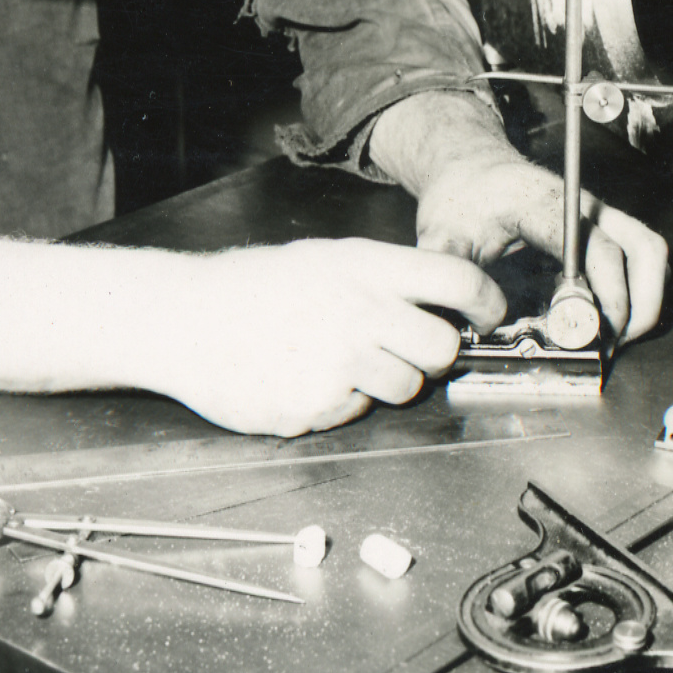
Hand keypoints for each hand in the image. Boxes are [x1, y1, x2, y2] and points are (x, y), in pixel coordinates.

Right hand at [155, 239, 506, 435]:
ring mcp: (337, 364)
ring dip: (384, 381)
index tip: (489, 314)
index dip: (487, 300)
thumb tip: (441, 303)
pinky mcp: (316, 408)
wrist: (183, 320)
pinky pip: (354, 412)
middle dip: (432, 353)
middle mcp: (358, 312)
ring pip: (404, 389)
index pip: (457, 278)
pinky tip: (303, 376)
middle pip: (443, 347)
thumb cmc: (252, 287)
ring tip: (337, 359)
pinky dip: (338, 401)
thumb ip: (383, 280)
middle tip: (405, 348)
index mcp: (363, 267)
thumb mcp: (323, 259)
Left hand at [413, 152, 668, 345]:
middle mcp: (581, 204)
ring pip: (651, 252)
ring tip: (617, 338)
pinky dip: (641, 290)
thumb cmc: (461, 197)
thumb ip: (453, 281)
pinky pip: (643, 256)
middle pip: (639, 248)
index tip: (594, 328)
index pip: (589, 243)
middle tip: (609, 345)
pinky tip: (612, 318)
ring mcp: (599, 213)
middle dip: (634, 306)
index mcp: (540, 202)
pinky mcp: (605, 225)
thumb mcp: (440, 237)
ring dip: (646, 300)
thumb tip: (484, 325)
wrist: (471, 169)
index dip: (602, 289)